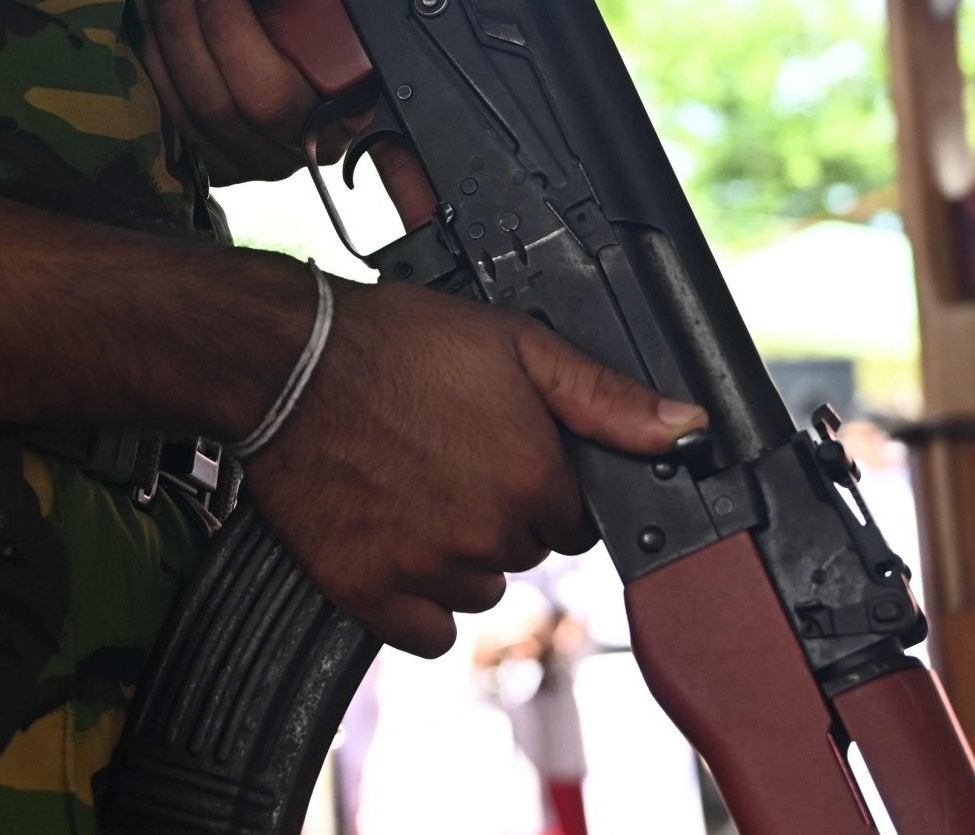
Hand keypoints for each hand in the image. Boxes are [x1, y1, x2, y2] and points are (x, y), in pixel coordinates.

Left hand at [140, 0, 370, 185]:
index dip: (235, 39)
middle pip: (226, 108)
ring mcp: (250, 164)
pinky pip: (166, 130)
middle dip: (187, 33)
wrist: (279, 26)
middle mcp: (297, 149)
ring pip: (190, 119)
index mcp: (339, 108)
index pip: (279, 96)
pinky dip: (148, 75)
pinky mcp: (211, 167)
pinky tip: (146, 28)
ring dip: (161, 47)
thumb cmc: (300, 1)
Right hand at [241, 278, 705, 657]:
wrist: (285, 361)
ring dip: (459, 554)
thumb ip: (607, 398)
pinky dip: (415, 599)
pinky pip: (425, 632)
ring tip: (415, 487)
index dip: (541, 482)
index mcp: (534, 480)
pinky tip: (395, 540)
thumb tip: (689, 429)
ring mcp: (426, 571)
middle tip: (451, 456)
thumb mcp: (515, 343)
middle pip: (523, 551)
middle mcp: (488, 536)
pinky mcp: (368, 593)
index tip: (502, 448)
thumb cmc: (394, 342)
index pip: (573, 518)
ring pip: (478, 590)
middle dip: (499, 513)